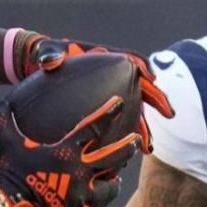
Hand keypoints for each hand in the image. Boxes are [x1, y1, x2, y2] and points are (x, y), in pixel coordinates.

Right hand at [0, 95, 128, 206]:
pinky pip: (97, 205)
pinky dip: (103, 198)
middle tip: (137, 138)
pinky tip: (105, 194)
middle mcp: (78, 172)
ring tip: (120, 174)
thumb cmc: (7, 172)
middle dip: (127, 146)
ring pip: (109, 185)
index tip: (120, 103)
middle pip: (112, 157)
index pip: (93, 129)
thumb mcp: (5, 142)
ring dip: (115, 177)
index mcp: (65, 152)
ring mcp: (80, 193)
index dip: (108, 114)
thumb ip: (3, 120)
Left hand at [14, 34, 175, 153]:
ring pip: (133, 108)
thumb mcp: (46, 54)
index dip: (144, 68)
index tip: (154, 79)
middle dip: (156, 101)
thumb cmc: (45, 58)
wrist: (37, 70)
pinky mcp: (102, 107)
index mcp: (105, 58)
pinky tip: (129, 152)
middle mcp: (111, 75)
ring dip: (142, 126)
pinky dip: (126, 135)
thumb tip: (50, 61)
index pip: (131, 60)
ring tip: (148, 146)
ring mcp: (108, 92)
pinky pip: (120, 121)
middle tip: (169, 114)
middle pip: (140, 87)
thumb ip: (50, 55)